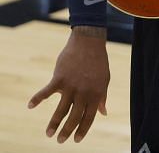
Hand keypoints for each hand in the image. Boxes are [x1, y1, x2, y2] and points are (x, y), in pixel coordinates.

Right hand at [28, 26, 109, 142]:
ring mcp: (71, 86)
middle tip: (60, 141)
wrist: (89, 42)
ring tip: (49, 134)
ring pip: (61, 110)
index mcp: (96, 93)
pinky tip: (30, 106)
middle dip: (67, 131)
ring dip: (54, 123)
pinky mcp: (59, 78)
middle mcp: (84, 92)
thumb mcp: (105, 80)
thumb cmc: (98, 62)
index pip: (90, 117)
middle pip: (74, 116)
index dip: (83, 129)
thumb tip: (103, 113)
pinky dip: (37, 98)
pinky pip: (47, 91)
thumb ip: (102, 97)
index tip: (76, 140)